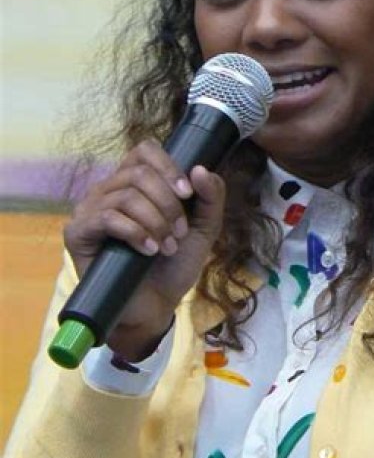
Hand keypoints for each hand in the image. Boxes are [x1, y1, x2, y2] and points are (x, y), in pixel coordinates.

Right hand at [64, 139, 224, 360]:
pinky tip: (148, 250)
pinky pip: (107, 217)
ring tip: (166, 247)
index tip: (187, 194)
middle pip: (139, 173)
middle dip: (168, 204)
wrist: (154, 307)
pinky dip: (135, 232)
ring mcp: (90, 210)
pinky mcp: (78, 233)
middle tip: (179, 233)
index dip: (169, 167)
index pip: (145, 150)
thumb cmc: (173, 266)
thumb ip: (211, 198)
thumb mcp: (203, 229)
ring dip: (156, 222)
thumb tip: (201, 168)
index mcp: (135, 183)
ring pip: (126, 195)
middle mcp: (109, 190)